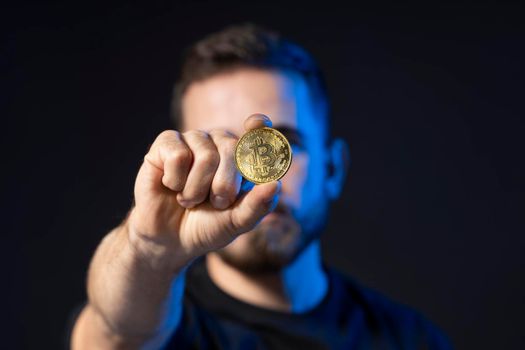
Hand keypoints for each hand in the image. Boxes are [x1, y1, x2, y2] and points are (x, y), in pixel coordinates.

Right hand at [127, 114, 279, 269]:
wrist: (170, 239)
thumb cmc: (208, 226)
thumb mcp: (237, 222)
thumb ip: (258, 205)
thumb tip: (275, 184)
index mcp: (242, 157)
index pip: (256, 133)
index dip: (259, 128)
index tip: (259, 124)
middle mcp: (220, 142)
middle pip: (231, 148)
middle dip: (224, 186)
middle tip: (215, 202)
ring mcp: (194, 140)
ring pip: (205, 156)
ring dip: (196, 190)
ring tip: (190, 199)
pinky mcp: (167, 142)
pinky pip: (178, 155)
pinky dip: (175, 181)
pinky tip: (172, 186)